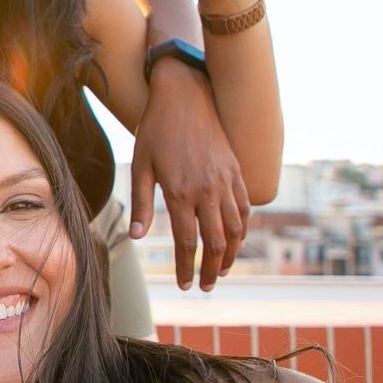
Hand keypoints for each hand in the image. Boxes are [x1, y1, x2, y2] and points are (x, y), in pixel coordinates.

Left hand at [130, 61, 249, 289]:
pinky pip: (245, 207)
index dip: (186, 267)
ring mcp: (226, 180)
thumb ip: (142, 203)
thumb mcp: (141, 165)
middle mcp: (208, 190)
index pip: (187, 242)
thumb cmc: (155, 129)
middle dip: (211, 269)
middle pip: (216, 242)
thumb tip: (137, 237)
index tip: (184, 285)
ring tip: (222, 270)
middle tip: (206, 286)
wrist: (184, 95)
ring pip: (237, 228)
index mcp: (181, 192)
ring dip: (231, 254)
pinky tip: (236, 240)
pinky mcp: (236, 170)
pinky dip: (244, 229)